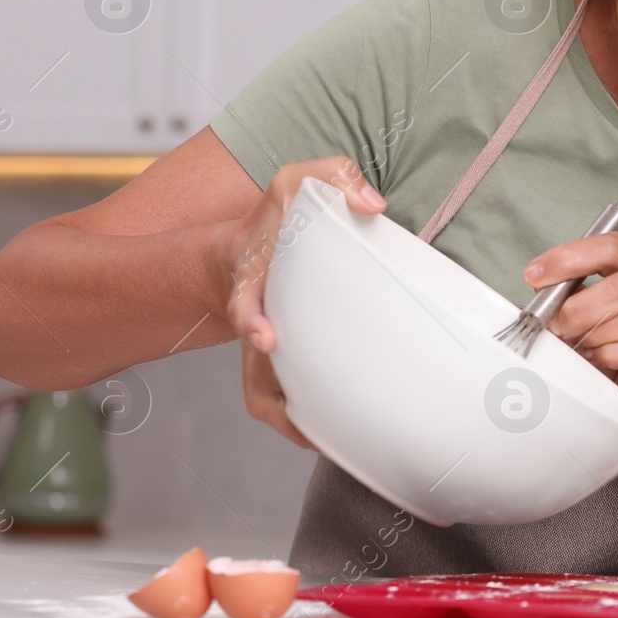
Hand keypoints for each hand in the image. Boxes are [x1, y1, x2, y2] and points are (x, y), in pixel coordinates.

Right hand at [210, 156, 386, 446]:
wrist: (248, 249)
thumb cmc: (281, 216)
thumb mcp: (299, 179)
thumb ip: (336, 177)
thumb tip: (373, 205)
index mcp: (254, 280)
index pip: (244, 304)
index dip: (251, 321)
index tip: (266, 339)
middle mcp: (256, 319)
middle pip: (252, 368)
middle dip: (268, 389)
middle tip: (297, 412)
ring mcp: (265, 346)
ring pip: (264, 397)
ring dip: (288, 421)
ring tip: (325, 440)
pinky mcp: (279, 361)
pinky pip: (279, 402)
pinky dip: (299, 423)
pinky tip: (333, 437)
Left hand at [522, 233, 617, 423]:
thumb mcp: (593, 311)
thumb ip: (571, 296)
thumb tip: (538, 293)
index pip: (612, 246)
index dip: (571, 257)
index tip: (537, 275)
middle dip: (579, 308)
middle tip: (556, 325)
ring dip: (596, 334)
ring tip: (580, 345)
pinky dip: (611, 356)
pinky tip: (598, 358)